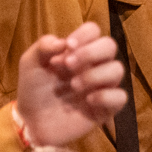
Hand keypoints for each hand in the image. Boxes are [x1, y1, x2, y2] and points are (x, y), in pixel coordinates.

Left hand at [15, 22, 125, 148]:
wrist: (31, 121)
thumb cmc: (33, 89)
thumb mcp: (30, 63)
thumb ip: (43, 46)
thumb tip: (63, 42)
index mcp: (78, 51)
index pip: (93, 31)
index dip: (84, 34)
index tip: (68, 46)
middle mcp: (93, 65)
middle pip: (110, 45)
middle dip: (91, 52)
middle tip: (69, 65)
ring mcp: (101, 86)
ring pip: (118, 70)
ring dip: (95, 75)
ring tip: (74, 86)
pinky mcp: (106, 108)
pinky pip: (121, 97)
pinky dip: (106, 96)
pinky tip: (88, 101)